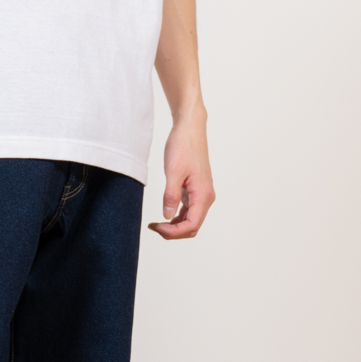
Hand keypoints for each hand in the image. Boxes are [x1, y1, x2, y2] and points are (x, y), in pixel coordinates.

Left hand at [147, 116, 214, 239]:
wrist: (190, 129)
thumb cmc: (183, 146)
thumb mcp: (173, 171)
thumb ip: (171, 195)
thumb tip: (167, 216)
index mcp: (203, 195)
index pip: (191, 225)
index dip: (174, 232)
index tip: (157, 227)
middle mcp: (206, 197)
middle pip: (193, 226)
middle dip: (174, 231)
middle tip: (154, 227)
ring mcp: (202, 193)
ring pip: (191, 219)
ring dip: (175, 225)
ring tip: (157, 223)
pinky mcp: (196, 189)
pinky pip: (190, 209)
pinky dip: (178, 216)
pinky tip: (166, 214)